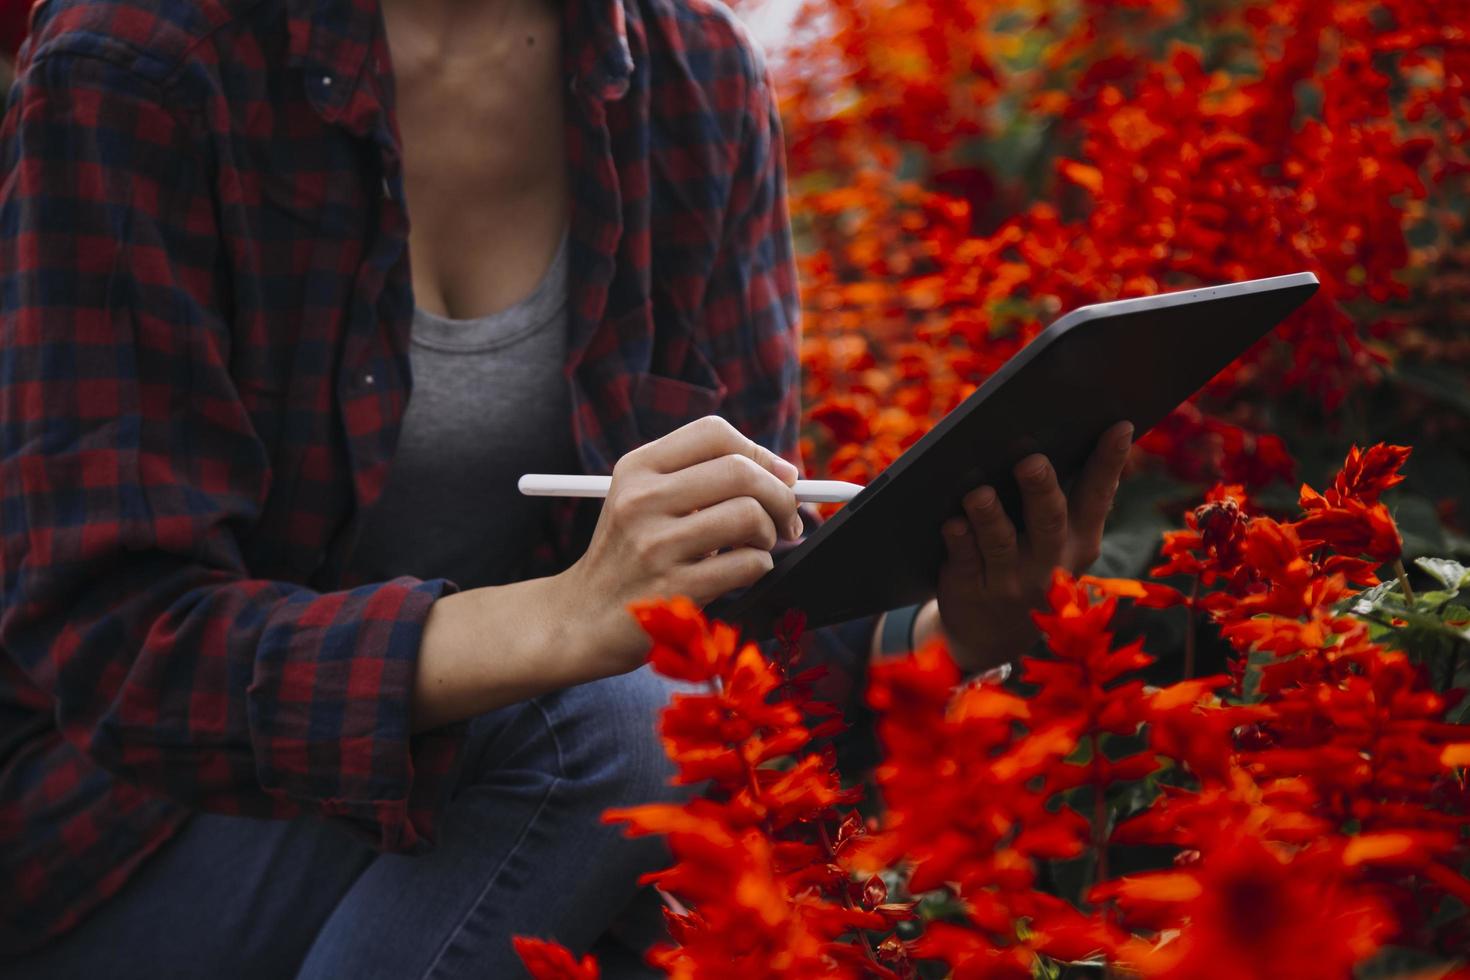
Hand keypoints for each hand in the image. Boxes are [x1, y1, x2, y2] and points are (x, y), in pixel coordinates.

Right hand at [558, 415, 800, 674]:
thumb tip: (785, 474)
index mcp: (636, 468)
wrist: (583, 619)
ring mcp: (655, 546)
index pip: (714, 433)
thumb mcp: (643, 501)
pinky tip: (742, 572)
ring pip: (748, 515)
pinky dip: (760, 567)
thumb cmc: (630, 556)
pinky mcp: (674, 589)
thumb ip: (702, 478)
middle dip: (780, 495)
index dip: (759, 452)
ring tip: (758, 546)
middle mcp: (641, 500)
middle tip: (786, 518)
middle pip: (740, 471)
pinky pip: (747, 564)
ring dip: (770, 533)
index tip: (779, 476)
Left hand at [931, 421, 1133, 672]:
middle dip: (1041, 490)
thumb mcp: (1057, 541)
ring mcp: (1011, 581)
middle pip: (1049, 522)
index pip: (1097, 497)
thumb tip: (1061, 434)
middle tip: (1030, 460)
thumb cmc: (1027, 563)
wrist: (993, 636)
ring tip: (978, 493)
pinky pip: (965, 564)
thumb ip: (1064, 497)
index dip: (1110, 463)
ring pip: (1001, 544)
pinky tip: (951, 524)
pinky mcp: (972, 591)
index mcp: (1079, 541)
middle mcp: (1050, 562)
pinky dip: (959, 542)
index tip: (1118, 425)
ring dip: (990, 517)